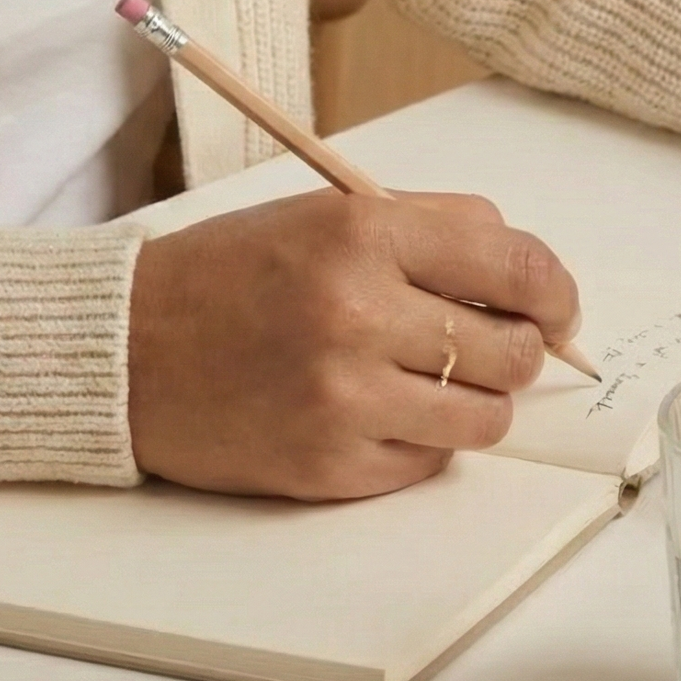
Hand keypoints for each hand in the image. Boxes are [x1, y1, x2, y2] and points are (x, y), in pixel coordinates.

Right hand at [127, 189, 580, 499]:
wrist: (122, 349)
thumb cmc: (231, 274)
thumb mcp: (329, 215)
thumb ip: (435, 232)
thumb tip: (533, 280)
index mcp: (364, 235)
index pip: (517, 265)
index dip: (556, 291)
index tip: (557, 307)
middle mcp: (359, 314)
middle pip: (514, 350)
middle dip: (518, 349)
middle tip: (488, 345)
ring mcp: (344, 398)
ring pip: (486, 416)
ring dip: (476, 401)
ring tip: (431, 380)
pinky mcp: (328, 465)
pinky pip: (429, 461)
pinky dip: (420, 440)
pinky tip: (376, 411)